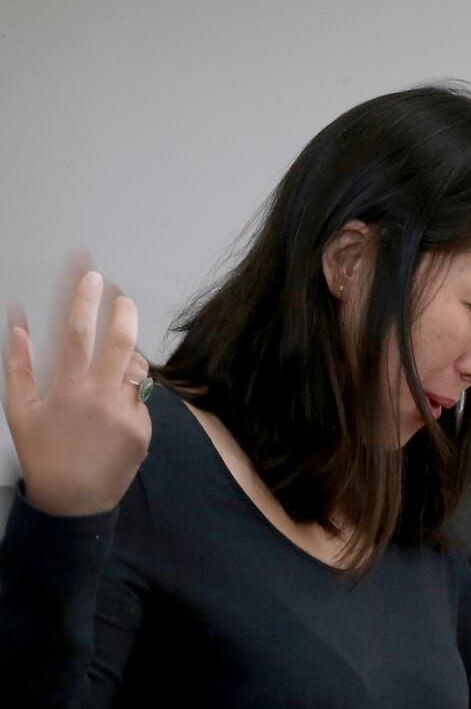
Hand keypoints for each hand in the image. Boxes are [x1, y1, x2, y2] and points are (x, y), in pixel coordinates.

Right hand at [3, 271, 151, 515]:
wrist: (74, 500)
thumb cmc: (43, 453)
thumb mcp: (20, 411)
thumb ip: (18, 366)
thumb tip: (18, 325)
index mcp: (68, 390)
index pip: (78, 333)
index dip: (84, 300)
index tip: (92, 277)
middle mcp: (101, 397)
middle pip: (122, 341)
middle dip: (124, 312)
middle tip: (123, 298)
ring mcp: (127, 412)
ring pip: (135, 370)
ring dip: (126, 361)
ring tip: (110, 374)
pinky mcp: (145, 427)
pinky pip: (140, 400)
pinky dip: (128, 398)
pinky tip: (112, 418)